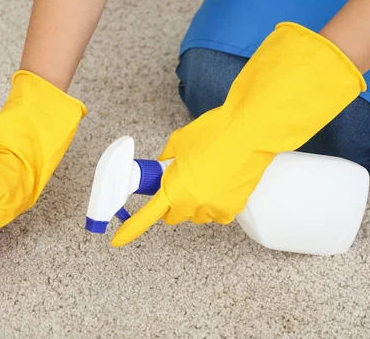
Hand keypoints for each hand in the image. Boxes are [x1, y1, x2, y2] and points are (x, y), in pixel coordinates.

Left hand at [111, 22, 366, 246]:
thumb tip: (165, 164)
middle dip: (171, 203)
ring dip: (194, 203)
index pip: (148, 215)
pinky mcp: (234, 207)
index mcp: (175, 188)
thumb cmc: (215, 132)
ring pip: (196, 215)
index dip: (131, 229)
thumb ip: (167, 159)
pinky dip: (215, 204)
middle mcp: (194, 203)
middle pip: (172, 215)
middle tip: (178, 183)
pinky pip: (216, 213)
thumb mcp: (179, 141)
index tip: (117, 239)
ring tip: (205, 177)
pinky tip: (220, 184)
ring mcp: (215, 207)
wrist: (252, 131)